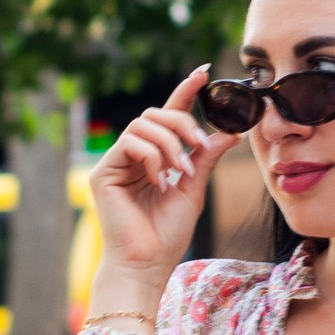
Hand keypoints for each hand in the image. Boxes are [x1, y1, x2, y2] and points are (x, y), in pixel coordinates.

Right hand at [85, 66, 238, 309]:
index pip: (170, 115)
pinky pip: (130, 143)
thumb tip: (231, 132)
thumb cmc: (167, 233)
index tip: (204, 71)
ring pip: (143, 124)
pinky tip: (158, 180)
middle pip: (156, 114)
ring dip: (169, 143)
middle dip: (181, 122)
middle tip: (199, 144)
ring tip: (180, 171)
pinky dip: (151, 157)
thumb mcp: (194, 188)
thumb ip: (206, 157)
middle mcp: (134, 155)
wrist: (148, 262)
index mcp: (155, 157)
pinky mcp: (103, 171)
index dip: (185, 91)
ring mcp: (116, 162)